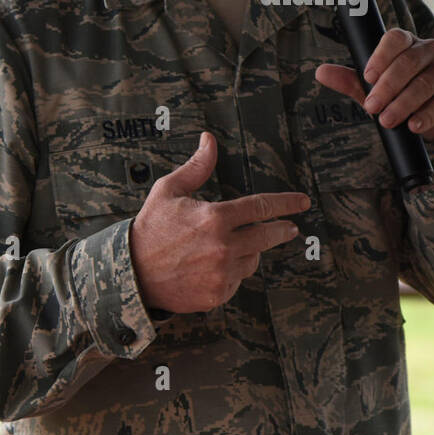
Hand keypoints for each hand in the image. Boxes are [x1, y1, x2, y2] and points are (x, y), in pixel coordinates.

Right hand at [128, 132, 309, 313]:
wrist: (130, 273)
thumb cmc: (151, 228)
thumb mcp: (169, 190)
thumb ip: (197, 167)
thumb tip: (209, 140)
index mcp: (215, 218)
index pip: (261, 207)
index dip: (286, 203)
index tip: (302, 202)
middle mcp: (223, 247)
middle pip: (268, 236)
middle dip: (282, 230)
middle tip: (290, 228)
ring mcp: (221, 273)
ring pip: (252, 260)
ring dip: (250, 251)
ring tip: (230, 246)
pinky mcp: (216, 295)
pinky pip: (236, 281)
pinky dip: (232, 273)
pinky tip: (214, 266)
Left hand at [314, 28, 433, 143]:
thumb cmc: (399, 95)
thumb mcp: (373, 88)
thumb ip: (350, 80)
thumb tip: (321, 72)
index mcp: (407, 42)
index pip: (395, 39)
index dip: (380, 56)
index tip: (366, 77)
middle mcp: (430, 49)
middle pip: (408, 63)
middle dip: (387, 87)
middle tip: (371, 108)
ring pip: (424, 84)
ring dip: (403, 104)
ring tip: (387, 120)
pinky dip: (427, 115)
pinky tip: (414, 125)